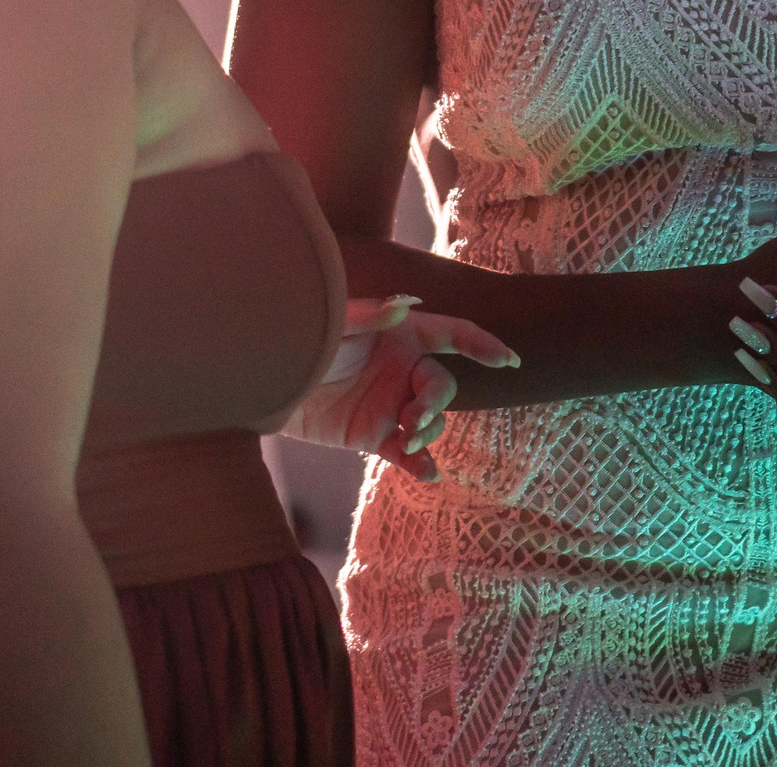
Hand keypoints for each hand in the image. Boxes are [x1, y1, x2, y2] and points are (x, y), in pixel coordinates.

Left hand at [281, 296, 518, 482]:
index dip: (484, 346)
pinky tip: (426, 474)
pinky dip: (419, 465)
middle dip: (436, 404)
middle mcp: (404, 370)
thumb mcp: (336, 320)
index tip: (509, 360)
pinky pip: (405, 455)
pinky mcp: (372, 436)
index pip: (456, 336)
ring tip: (406, 440)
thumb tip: (409, 302)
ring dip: (427, 432)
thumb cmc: (302, 338)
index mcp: (404, 335)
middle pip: (442, 386)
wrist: (267, 378)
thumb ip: (371, 314)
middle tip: (414, 418)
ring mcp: (391, 404)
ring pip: (430, 421)